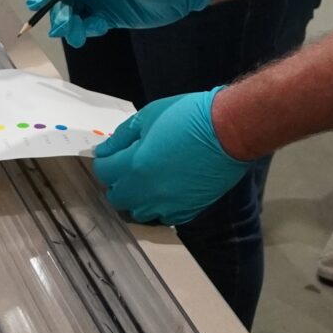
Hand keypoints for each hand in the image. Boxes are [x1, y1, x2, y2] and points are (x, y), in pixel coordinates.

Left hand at [92, 89, 250, 225]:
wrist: (228, 131)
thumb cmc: (187, 116)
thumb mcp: (148, 116)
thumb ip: (122, 137)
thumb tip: (105, 151)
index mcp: (134, 166)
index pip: (104, 172)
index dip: (104, 162)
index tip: (110, 155)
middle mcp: (147, 192)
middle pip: (117, 198)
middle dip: (116, 183)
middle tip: (126, 167)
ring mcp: (168, 205)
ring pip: (139, 212)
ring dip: (136, 198)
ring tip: (146, 181)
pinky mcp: (188, 211)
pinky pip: (164, 217)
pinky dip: (159, 207)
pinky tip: (166, 190)